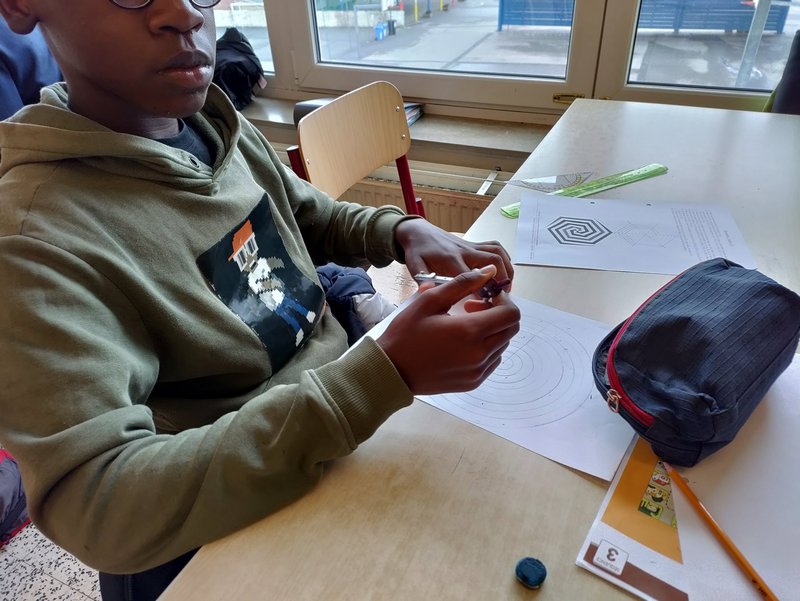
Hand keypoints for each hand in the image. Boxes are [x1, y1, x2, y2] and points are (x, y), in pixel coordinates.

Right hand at [377, 266, 520, 394]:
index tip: (486, 295)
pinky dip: (487, 347)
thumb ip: (462, 283)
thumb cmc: (406, 334)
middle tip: (474, 307)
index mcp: (470, 332)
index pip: (511, 313)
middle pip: (511, 328)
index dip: (503, 299)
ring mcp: (478, 370)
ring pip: (503, 344)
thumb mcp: (429, 301)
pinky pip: (493, 360)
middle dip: (499, 313)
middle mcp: (480, 354)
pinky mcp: (473, 382)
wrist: (391, 371)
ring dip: (492, 330)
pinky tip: (464, 342)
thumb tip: (488, 272)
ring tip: (465, 325)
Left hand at [394, 219, 513, 289]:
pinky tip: (505, 273)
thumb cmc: (417, 252)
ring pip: (497, 254)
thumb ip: (422, 280)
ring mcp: (472, 246)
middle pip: (492, 262)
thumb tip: (428, 292)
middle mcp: (465, 252)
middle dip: (501, 281)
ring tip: (506, 289)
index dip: (482, 291)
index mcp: (449, 260)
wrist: (419, 232)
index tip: (487, 306)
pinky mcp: (475, 244)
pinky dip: (505, 259)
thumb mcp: (415, 267)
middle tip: (501, 300)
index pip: (471, 276)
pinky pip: (495, 247)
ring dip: (507, 271)